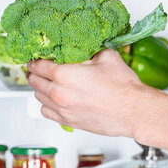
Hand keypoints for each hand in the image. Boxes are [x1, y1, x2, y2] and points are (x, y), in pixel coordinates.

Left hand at [27, 49, 145, 137]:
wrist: (134, 111)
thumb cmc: (123, 88)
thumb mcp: (106, 56)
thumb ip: (90, 50)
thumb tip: (84, 46)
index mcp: (64, 74)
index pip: (38, 65)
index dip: (35, 59)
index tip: (36, 58)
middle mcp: (59, 93)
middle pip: (34, 81)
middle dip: (35, 73)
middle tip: (40, 68)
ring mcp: (62, 109)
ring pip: (38, 97)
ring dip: (40, 88)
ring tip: (48, 83)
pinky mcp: (68, 121)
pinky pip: (46, 112)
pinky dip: (47, 104)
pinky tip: (55, 99)